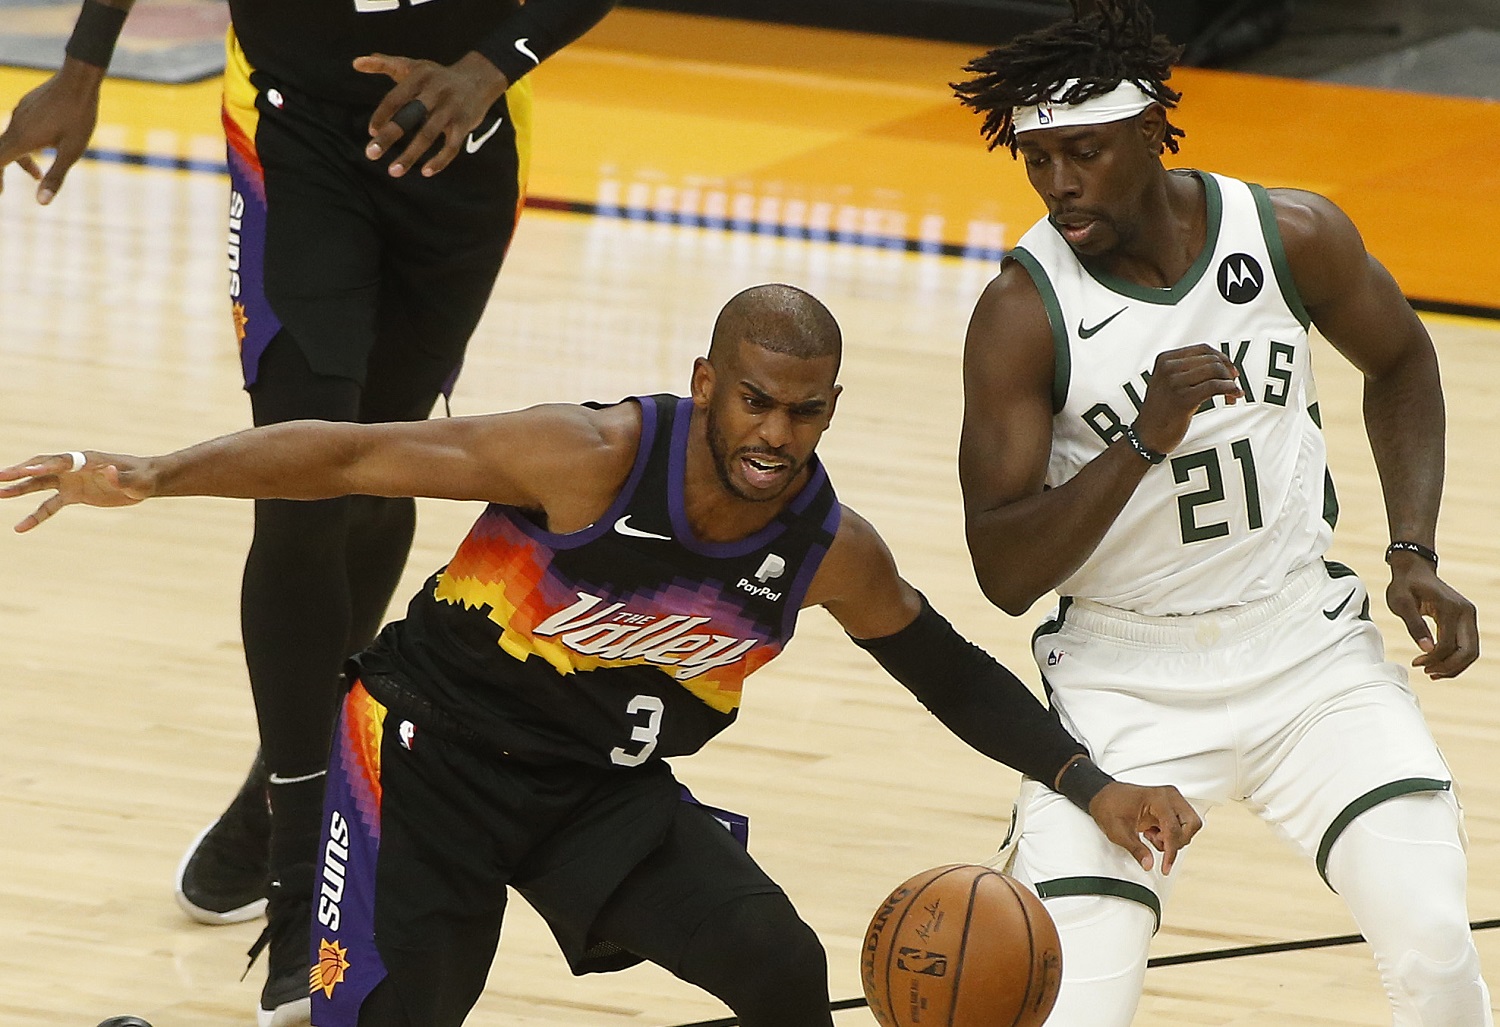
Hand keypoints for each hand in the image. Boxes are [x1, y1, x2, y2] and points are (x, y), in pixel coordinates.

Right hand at [0, 58, 105, 203]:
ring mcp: (20, 113)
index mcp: (23, 139)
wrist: (79, 80)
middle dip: (3, 170)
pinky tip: (42, 146)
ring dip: (21, 158)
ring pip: (11, 139)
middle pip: (0, 152)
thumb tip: (41, 203)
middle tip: (6, 189)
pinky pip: (19, 128)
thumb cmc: (79, 117)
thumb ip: (55, 177)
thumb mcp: (71, 152)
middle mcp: (16, 125)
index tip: (0, 192)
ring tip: (37, 173)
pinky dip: (25, 143)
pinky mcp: (27, 105)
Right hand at [0, 451, 151, 530]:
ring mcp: (72, 481)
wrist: (146, 482)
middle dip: (21, 471)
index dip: (46, 465)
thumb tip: (108, 471)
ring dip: (20, 488)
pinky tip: (20, 527)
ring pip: (40, 484)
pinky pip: (50, 505)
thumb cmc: (144, 478)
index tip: (28, 470)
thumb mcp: (137, 481)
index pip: (62, 461)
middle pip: (43, 467)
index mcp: (89, 459)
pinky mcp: (73, 495)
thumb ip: (122, 477)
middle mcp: (75, 468)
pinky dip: (36, 516)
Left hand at [354, 51, 509, 178]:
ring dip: (410, 155)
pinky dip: (439, 161)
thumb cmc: (437, 76)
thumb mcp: (412, 66)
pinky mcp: (464, 125)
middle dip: (390, 136)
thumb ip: (383, 64)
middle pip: (410, 116)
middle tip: (371, 154)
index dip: (382, 115)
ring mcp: (451, 109)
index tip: (372, 132)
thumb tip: (355, 63)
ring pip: (428, 135)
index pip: (396, 98)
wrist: (479, 79)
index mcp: (419, 77)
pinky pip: (451, 147)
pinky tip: (425, 172)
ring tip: (394, 171)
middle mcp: (435, 92)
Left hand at [1087, 781, 1201, 875]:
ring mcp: (1172, 800)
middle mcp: (1169, 796)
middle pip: (1192, 824)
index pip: (1173, 829)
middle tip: (1158, 844)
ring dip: (1173, 838)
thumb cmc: (1109, 806)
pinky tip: (1153, 833)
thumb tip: (1149, 863)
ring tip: (1151, 836)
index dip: (1171, 851)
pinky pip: (1182, 825)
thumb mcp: (1118, 832)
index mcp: (1157, 798)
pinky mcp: (1171, 807)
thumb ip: (1136, 849)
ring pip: (1190, 825)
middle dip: (1178, 841)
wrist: (1103, 796)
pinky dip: (1171, 835)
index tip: (1165, 867)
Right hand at [1133, 344, 1242, 454]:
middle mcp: (1169, 368)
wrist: (1147, 436)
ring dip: (1230, 382)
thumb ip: (1188, 370)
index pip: (1203, 349)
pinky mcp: (1184, 398)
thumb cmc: (1160, 413)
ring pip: (1216, 370)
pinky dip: (1229, 389)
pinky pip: (1215, 386)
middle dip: (1228, 372)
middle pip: (1212, 359)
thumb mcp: (1168, 382)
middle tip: (1232, 384)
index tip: (1229, 369)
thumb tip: (1220, 365)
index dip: (1222, 358)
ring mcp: (1175, 383)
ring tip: (1230, 394)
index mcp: (1165, 360)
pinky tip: (1231, 396)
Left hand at [1386, 554, 1478, 678]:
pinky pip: (1467, 645)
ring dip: (1454, 666)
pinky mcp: (1467, 620)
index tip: (1415, 663)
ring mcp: (1469, 616)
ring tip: (1432, 672)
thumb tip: (1426, 649)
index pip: (1447, 644)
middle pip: (1468, 652)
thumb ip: (1414, 625)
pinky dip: (1456, 658)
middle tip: (1426, 672)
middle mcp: (1466, 612)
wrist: (1414, 570)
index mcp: (1450, 608)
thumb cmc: (1405, 585)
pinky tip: (1439, 664)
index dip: (1433, 659)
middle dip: (1448, 667)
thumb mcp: (1401, 603)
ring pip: (1471, 651)